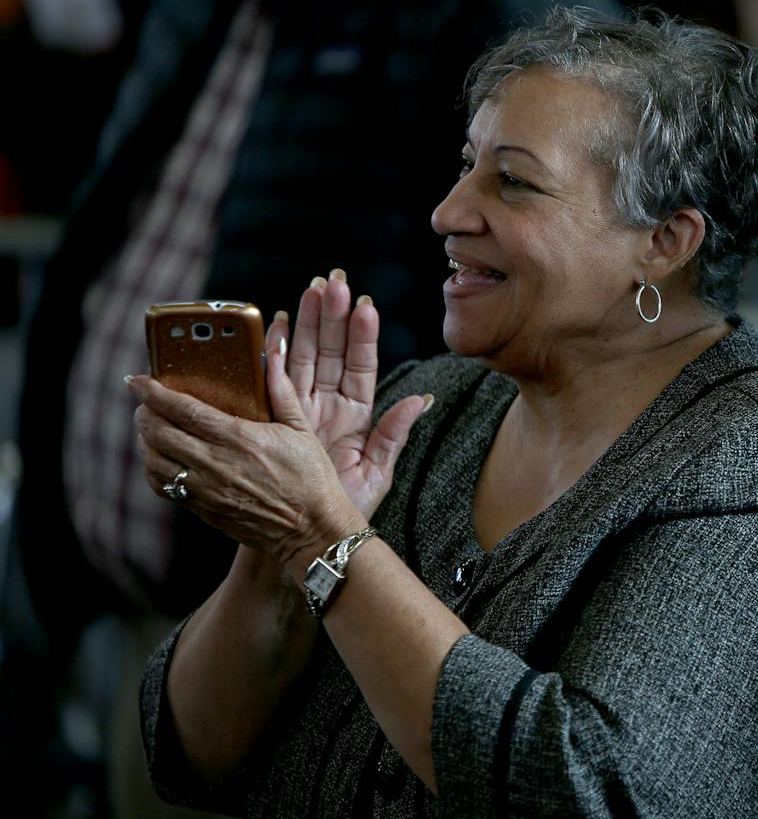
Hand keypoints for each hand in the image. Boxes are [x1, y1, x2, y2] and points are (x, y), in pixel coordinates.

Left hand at [130, 365, 364, 568]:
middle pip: (157, 433)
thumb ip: (282, 390)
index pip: (182, 409)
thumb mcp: (302, 429)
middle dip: (144, 413)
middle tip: (146, 402)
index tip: (138, 380)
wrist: (312, 529)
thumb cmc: (312, 478)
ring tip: (152, 428)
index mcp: (239, 438)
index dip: (154, 392)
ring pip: (153, 460)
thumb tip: (272, 355)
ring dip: (145, 441)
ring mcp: (205, 489)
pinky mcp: (202, 509)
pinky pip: (162, 486)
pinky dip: (153, 468)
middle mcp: (215, 463)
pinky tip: (161, 459)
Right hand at [267, 271, 428, 517]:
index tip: (366, 306)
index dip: (363, 336)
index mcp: (357, 416)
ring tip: (312, 290)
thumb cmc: (344, 509)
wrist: (304, 536)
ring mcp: (300, 409)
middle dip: (332, 316)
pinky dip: (275, 352)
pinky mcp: (274, 419)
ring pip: (305, 357)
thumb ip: (395, 434)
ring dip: (307, 323)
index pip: (361, 366)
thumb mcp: (377, 472)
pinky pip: (275, 380)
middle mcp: (328, 406)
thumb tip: (422, 399)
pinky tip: (279, 324)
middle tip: (335, 282)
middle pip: (330, 352)